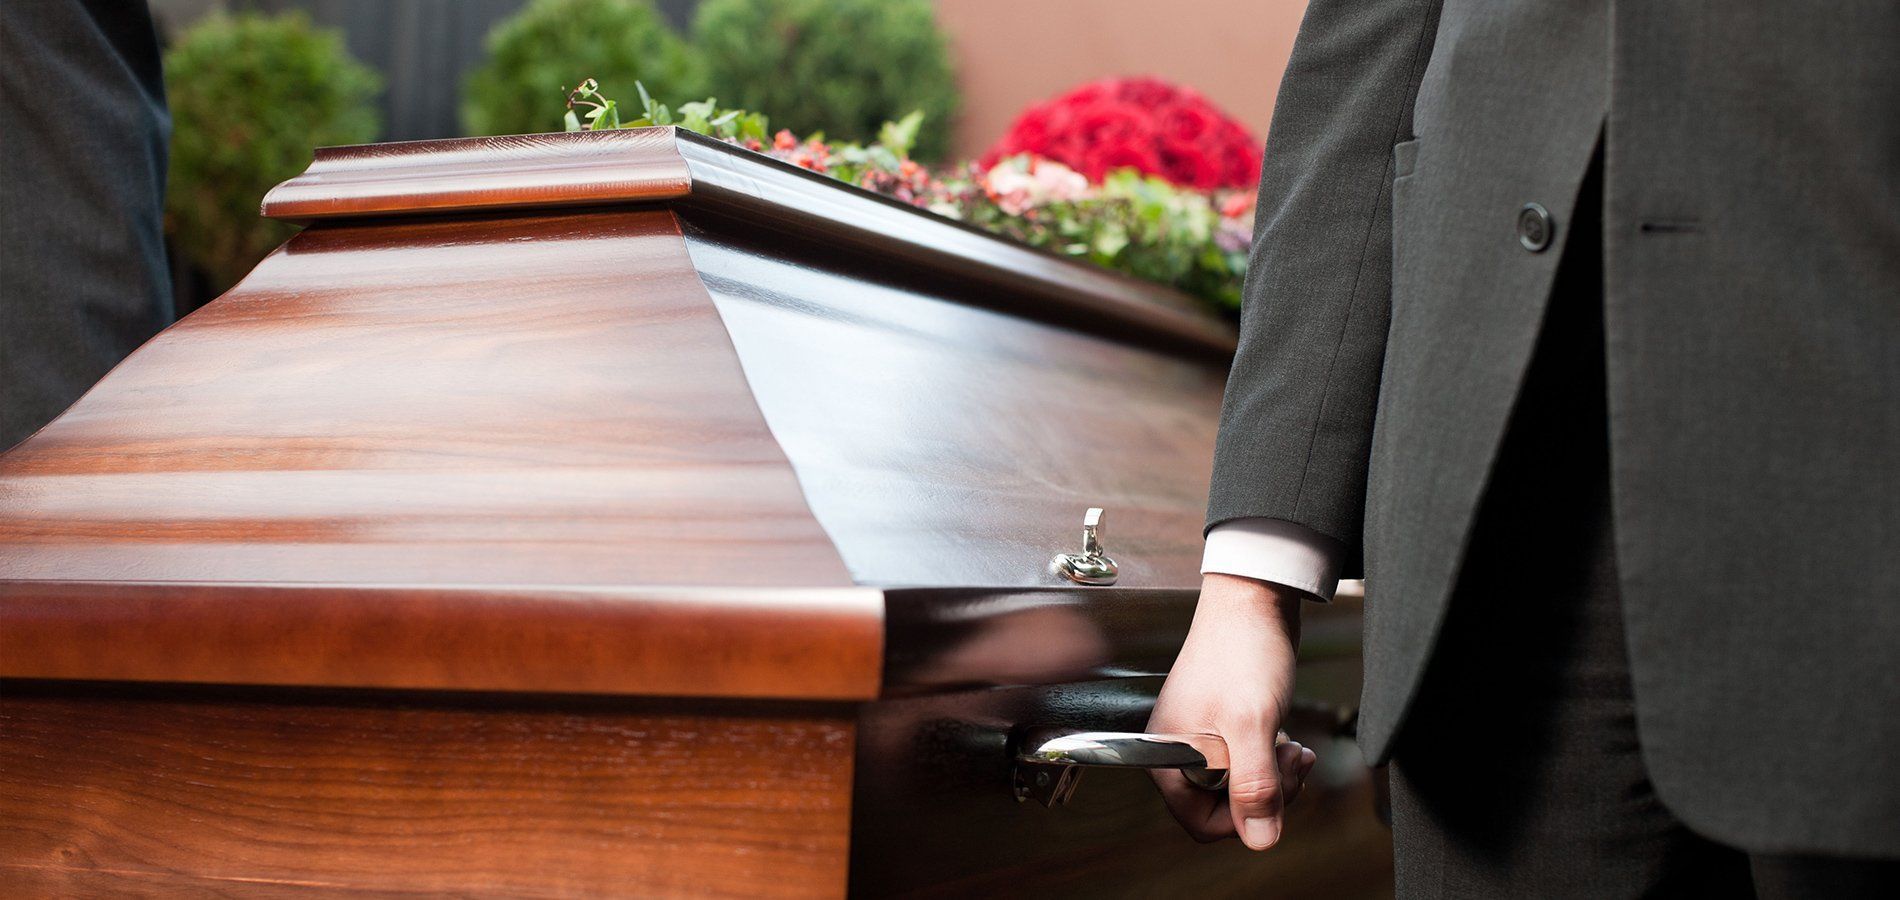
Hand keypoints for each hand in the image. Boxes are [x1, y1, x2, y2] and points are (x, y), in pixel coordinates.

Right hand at [1147, 573, 1316, 849]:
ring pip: (1241, 787)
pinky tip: (1285, 737)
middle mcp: (1179, 752)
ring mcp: (1202, 740)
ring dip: (1273, 775)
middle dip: (1264, 793)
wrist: (1253, 602)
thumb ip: (1253, 786)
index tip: (1269, 793)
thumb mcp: (1251, 726)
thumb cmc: (1242, 651)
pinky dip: (1271, 758)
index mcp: (1169, 757)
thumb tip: (1260, 839)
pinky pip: (1248, 763)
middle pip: (1224, 809)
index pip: (1200, 823)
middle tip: (1287, 761)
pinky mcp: (1223, 727)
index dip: (1242, 819)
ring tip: (1290, 746)